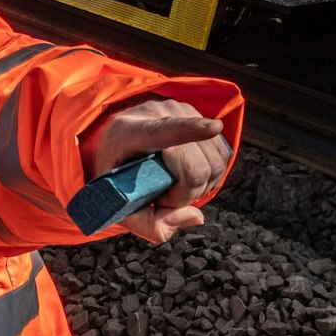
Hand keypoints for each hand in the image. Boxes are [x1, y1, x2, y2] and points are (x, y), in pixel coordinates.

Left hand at [82, 98, 231, 245]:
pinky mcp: (196, 114)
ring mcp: (179, 110)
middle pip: (196, 166)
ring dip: (200, 187)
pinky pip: (222, 155)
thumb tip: (196, 216)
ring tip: (174, 186)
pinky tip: (189, 177)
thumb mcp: (119, 208)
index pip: (161, 130)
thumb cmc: (115, 179)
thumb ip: (148, 224)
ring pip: (215, 162)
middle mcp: (156, 114)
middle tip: (164, 197)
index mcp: (128, 134)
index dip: (189, 130)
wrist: (113, 143)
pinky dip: (211, 176)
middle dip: (186, 194)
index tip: (214, 128)